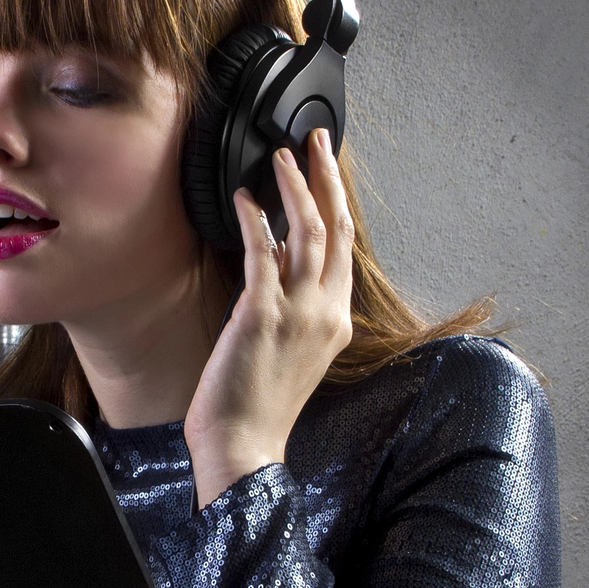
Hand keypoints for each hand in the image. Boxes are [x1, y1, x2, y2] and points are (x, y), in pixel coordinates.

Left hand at [184, 128, 354, 505]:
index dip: (337, 201)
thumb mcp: (290, 347)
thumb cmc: (258, 405)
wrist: (243, 446)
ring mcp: (298, 313)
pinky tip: (245, 200)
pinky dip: (256, 222)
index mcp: (336, 320)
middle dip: (327, 178)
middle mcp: (325, 312)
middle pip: (336, 229)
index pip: (345, 247)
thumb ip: (293, 302)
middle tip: (315, 141)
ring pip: (308, 233)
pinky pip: (264, 255)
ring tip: (281, 157)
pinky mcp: (261, 316)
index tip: (326, 168)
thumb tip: (279, 255)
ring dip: (295, 189)